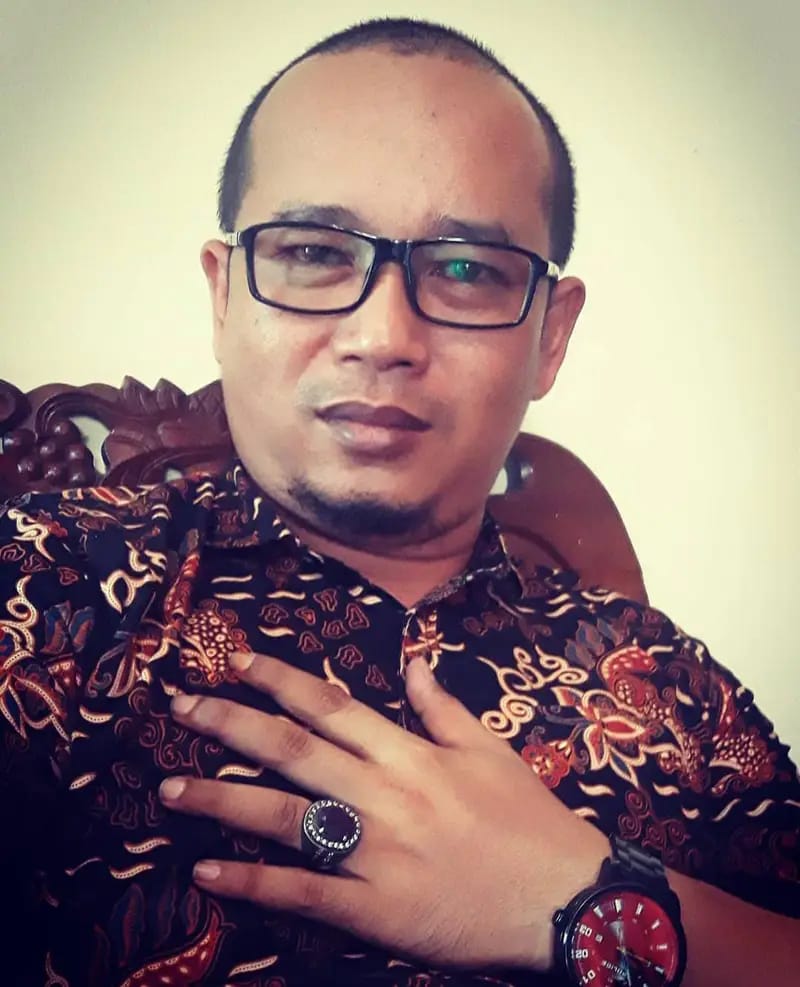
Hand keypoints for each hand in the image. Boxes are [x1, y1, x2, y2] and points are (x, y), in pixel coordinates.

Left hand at [159, 651, 608, 970]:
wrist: (565, 897)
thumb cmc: (528, 820)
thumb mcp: (490, 749)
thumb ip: (442, 705)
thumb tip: (412, 658)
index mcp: (411, 752)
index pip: (332, 705)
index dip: (279, 680)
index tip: (235, 662)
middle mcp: (385, 793)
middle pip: (293, 750)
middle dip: (231, 724)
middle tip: (181, 705)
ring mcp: (377, 852)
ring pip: (285, 817)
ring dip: (222, 799)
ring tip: (169, 789)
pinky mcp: (376, 909)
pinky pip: (304, 894)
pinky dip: (252, 883)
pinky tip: (208, 872)